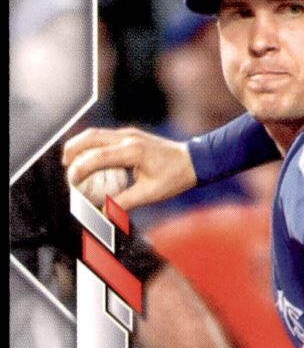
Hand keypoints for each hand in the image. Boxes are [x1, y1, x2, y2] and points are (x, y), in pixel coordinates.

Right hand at [62, 126, 196, 209]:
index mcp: (132, 151)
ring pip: (96, 134)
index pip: (98, 156)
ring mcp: (129, 134)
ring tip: (71, 161)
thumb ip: (125, 202)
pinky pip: (106, 138)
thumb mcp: (150, 194)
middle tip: (65, 165)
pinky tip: (90, 159)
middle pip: (91, 137)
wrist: (194, 160)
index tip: (71, 180)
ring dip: (81, 145)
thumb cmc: (174, 178)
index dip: (81, 168)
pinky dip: (94, 146)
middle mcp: (128, 138)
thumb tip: (104, 213)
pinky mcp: (131, 135)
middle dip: (73, 149)